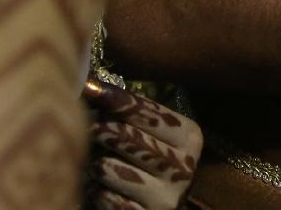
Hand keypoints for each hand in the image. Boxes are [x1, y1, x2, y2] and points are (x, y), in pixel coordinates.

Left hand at [83, 80, 202, 209]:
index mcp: (189, 137)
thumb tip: (93, 84)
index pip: (148, 112)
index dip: (116, 99)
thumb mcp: (150, 133)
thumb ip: (131, 110)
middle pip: (126, 137)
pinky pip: (104, 196)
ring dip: (96, 165)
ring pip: (108, 167)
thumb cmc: (146, 162)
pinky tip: (104, 191)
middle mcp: (184, 167)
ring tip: (100, 166)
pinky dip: (97, 192)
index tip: (92, 88)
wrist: (152, 207)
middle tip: (91, 129)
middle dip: (101, 130)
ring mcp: (166, 197)